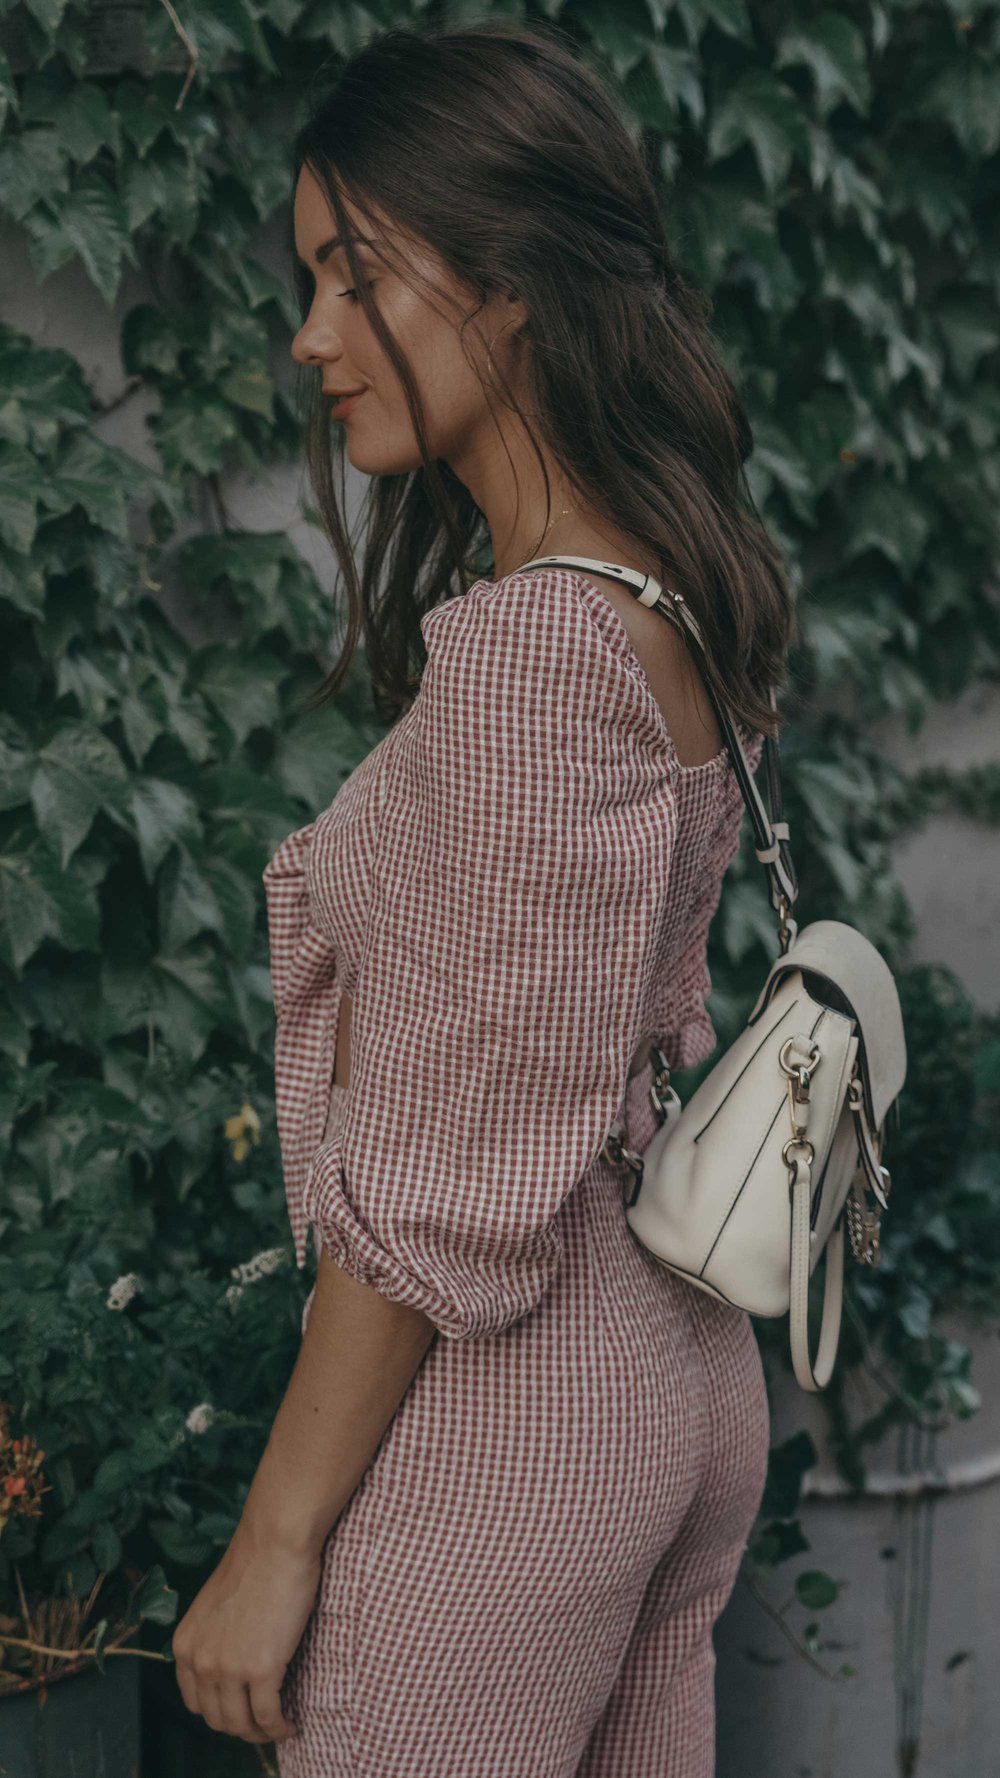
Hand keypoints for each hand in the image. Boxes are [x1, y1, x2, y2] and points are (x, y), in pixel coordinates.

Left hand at [172, 1519, 322, 1743]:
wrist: (275, 1542)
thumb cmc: (254, 1563)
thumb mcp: (215, 1605)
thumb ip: (213, 1637)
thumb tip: (230, 1662)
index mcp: (185, 1645)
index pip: (194, 1702)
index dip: (218, 1712)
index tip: (239, 1711)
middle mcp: (201, 1661)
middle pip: (217, 1719)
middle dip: (241, 1727)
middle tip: (263, 1724)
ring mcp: (229, 1668)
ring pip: (242, 1724)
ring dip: (261, 1733)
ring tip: (279, 1725)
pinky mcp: (262, 1669)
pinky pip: (269, 1717)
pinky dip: (281, 1727)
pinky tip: (292, 1724)